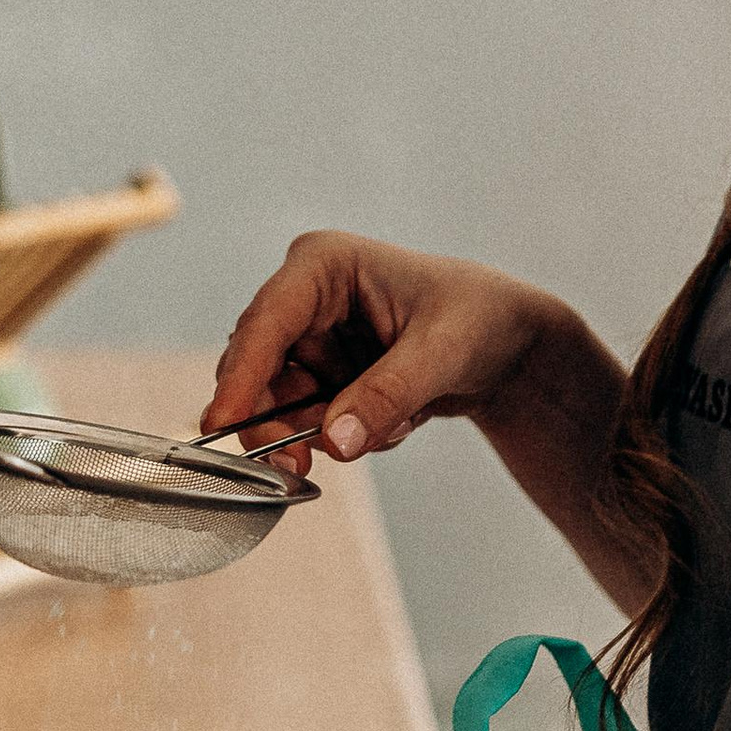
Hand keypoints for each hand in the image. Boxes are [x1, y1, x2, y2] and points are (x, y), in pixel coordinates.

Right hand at [204, 231, 557, 473]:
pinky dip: (350, 433)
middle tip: (297, 466)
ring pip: (277, 403)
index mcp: (324, 265)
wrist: (508, 344)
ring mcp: (310, 339)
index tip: (221, 425)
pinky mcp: (321, 375)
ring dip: (328, 431)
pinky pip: (310, 421)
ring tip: (397, 424)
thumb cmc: (481, 319)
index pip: (266, 321)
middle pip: (256, 369)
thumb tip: (335, 440)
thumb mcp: (442, 353)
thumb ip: (387, 394)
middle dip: (278, 421)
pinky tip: (398, 420)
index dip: (240, 375)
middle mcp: (305, 299)